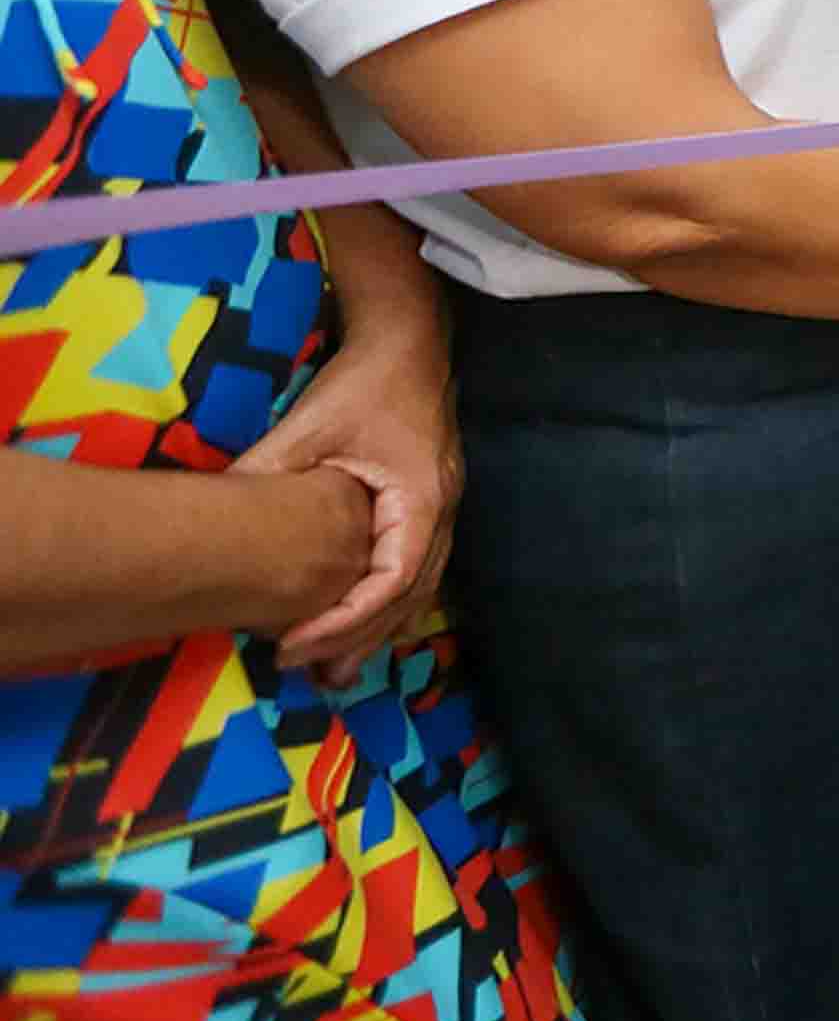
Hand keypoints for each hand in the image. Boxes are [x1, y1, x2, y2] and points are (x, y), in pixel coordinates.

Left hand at [234, 320, 461, 676]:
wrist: (408, 344)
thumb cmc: (363, 384)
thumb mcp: (308, 427)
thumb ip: (268, 473)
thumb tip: (215, 517)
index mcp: (420, 499)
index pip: (390, 581)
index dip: (344, 622)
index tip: (294, 645)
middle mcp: (441, 514)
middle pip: (411, 598)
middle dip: (362, 640)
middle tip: (312, 677)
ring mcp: (441, 511)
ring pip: (420, 590)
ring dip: (380, 631)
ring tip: (337, 670)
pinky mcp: (429, 506)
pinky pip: (416, 571)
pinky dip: (390, 604)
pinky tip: (362, 624)